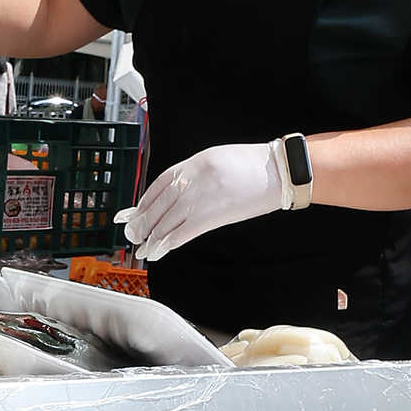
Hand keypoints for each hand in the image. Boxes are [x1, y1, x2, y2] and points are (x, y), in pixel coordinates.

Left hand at [116, 142, 285, 259]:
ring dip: (152, 237)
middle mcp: (191, 179)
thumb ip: (194, 174)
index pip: (158, 184)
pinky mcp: (211, 215)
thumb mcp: (215, 159)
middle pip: (158, 204)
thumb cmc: (251, 165)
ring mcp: (200, 197)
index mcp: (193, 163)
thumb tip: (175, 194)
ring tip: (143, 247)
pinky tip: (158, 251)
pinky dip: (167, 244)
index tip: (134, 212)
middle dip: (142, 221)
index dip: (143, 202)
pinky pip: (182, 232)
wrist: (278, 170)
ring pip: (166, 221)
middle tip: (132, 233)